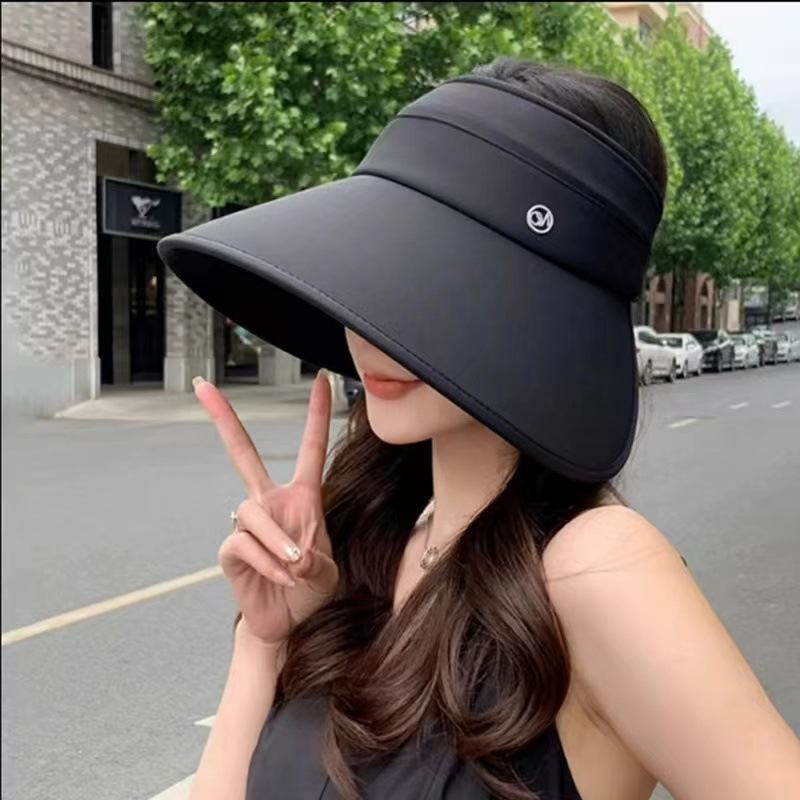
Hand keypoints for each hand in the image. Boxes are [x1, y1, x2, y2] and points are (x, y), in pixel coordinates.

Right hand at [194, 372, 338, 644]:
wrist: (289, 623)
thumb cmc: (312, 591)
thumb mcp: (327, 571)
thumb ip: (315, 558)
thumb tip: (290, 553)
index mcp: (303, 497)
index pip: (310, 449)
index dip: (316, 414)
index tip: (323, 378)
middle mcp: (271, 502)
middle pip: (242, 453)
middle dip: (224, 420)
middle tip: (201, 386)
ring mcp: (248, 524)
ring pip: (253, 512)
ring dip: (277, 541)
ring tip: (295, 567)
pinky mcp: (231, 549)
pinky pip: (243, 542)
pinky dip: (266, 560)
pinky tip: (280, 576)